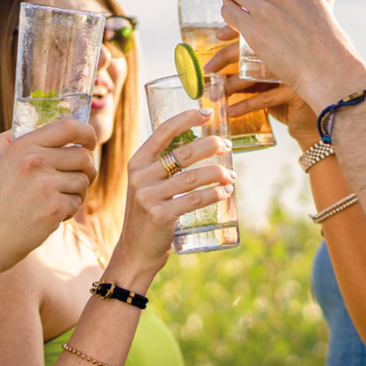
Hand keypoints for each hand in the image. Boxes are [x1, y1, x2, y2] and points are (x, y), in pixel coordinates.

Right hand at [0, 118, 98, 271]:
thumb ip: (7, 142)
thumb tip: (25, 125)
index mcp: (22, 146)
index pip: (68, 126)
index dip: (86, 133)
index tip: (89, 142)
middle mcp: (35, 161)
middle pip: (83, 157)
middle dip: (86, 170)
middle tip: (75, 181)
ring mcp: (45, 184)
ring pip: (83, 181)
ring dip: (76, 193)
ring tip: (55, 201)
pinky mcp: (54, 207)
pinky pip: (77, 202)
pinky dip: (68, 211)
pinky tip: (50, 216)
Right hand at [111, 109, 236, 283]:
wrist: (134, 252)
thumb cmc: (147, 215)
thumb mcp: (146, 186)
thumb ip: (163, 167)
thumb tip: (200, 146)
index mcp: (136, 163)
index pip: (163, 132)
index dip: (186, 118)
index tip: (207, 113)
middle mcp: (140, 176)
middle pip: (183, 152)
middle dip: (211, 146)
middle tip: (227, 146)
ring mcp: (148, 196)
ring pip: (193, 177)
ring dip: (218, 174)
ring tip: (231, 176)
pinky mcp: (160, 215)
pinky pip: (195, 199)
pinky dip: (215, 194)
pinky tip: (226, 191)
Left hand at [203, 36, 320, 147]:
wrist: (323, 107)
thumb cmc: (294, 87)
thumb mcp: (275, 68)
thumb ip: (257, 56)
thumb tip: (222, 43)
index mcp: (283, 38)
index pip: (253, 29)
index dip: (232, 31)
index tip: (215, 38)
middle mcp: (287, 51)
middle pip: (246, 52)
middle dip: (222, 61)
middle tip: (206, 71)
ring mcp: (292, 70)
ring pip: (253, 77)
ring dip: (230, 87)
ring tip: (216, 95)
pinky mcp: (294, 91)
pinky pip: (264, 99)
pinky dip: (245, 106)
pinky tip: (232, 111)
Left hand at [221, 0, 365, 108]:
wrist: (327, 69)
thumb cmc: (328, 41)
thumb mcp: (324, 3)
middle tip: (243, 8)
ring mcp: (265, 9)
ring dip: (230, 3)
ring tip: (237, 16)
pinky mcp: (253, 30)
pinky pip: (228, 13)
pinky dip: (227, 18)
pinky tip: (233, 26)